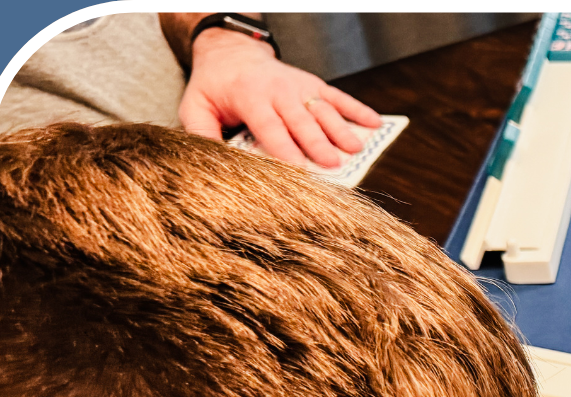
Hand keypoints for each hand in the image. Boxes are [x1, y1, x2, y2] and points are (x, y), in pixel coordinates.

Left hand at [180, 29, 380, 167]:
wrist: (231, 52)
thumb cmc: (214, 85)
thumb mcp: (196, 106)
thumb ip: (202, 133)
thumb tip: (212, 163)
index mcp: (250, 96)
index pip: (270, 126)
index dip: (285, 149)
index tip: (298, 170)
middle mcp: (279, 89)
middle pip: (302, 121)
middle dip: (318, 144)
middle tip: (332, 165)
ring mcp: (300, 86)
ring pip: (324, 110)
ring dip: (341, 130)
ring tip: (356, 150)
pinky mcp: (314, 85)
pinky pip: (339, 97)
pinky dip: (359, 109)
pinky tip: (375, 124)